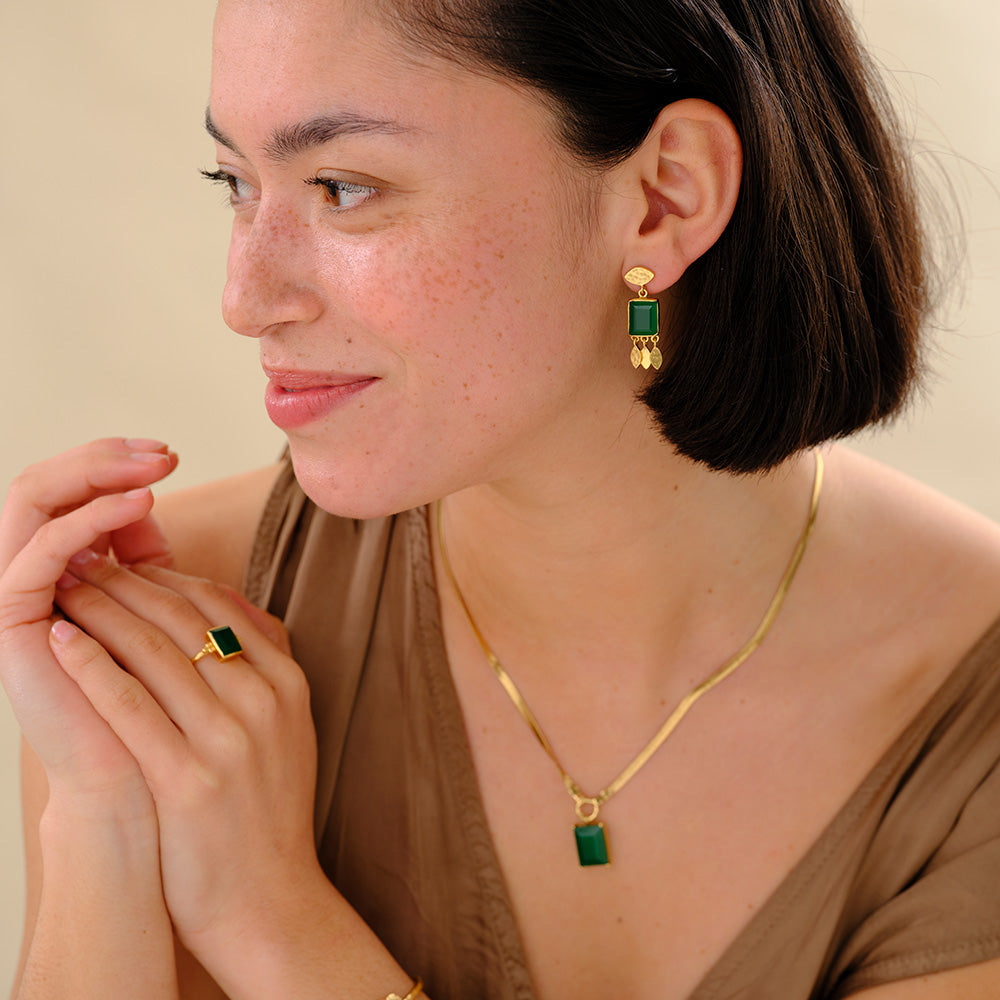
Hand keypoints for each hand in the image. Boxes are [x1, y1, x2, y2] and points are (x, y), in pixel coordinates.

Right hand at [0, 438, 177, 806]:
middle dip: (104, 460)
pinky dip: (88, 520)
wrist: (143, 784)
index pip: (72, 496)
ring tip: (153, 467)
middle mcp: (31, 579)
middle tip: (160, 450)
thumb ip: (163, 571)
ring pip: (35, 503)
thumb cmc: (169, 705)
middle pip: (48, 489)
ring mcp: (17, 597)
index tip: (170, 452)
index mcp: (62, 576)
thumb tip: (166, 512)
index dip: (116, 467)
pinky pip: (41, 551)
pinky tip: (140, 504)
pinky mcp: (10, 620)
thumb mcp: (174, 617)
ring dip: (95, 475)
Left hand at [48, 552, 320, 958]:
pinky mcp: (187, 780)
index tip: (123, 560)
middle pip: (183, 618)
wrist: (269, 899)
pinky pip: (129, 706)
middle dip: (126, 581)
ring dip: (101, 610)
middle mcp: (263, 702)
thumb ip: (263, 663)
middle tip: (83, 557)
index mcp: (286, 683)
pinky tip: (60, 642)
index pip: (219, 605)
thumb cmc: (266, 809)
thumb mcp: (288, 727)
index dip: (163, 575)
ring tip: (63, 587)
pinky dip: (91, 666)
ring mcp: (228, 740)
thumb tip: (223, 603)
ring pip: (154, 651)